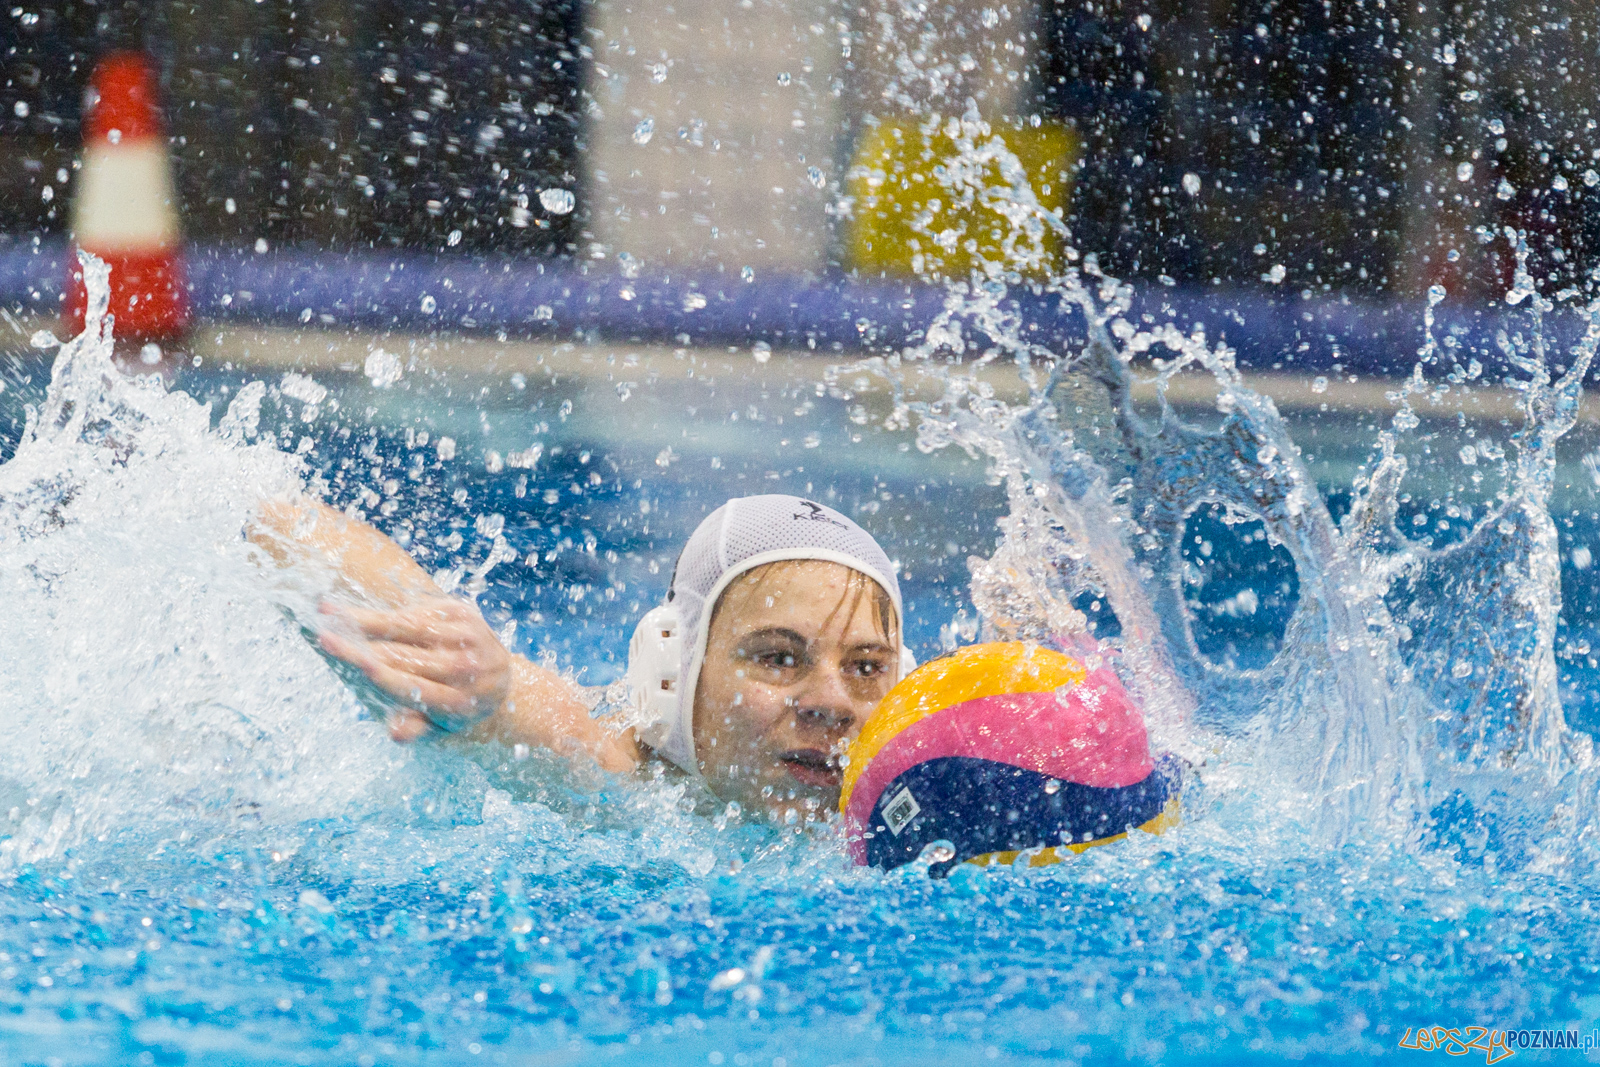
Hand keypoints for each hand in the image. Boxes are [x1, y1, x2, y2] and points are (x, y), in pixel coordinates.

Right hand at [317, 598, 512, 742]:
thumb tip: (394, 732)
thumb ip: (417, 730)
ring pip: (406, 625)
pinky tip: (357, 614)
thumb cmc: (459, 708)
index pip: (410, 686)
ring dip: (364, 618)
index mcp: (458, 700)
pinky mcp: (464, 612)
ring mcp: (467, 635)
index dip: (380, 674)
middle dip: (358, 643)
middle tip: (321, 634)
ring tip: (328, 610)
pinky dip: (387, 613)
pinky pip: (417, 611)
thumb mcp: (441, 728)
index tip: (354, 663)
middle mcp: (466, 666)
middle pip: (402, 653)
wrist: (503, 680)